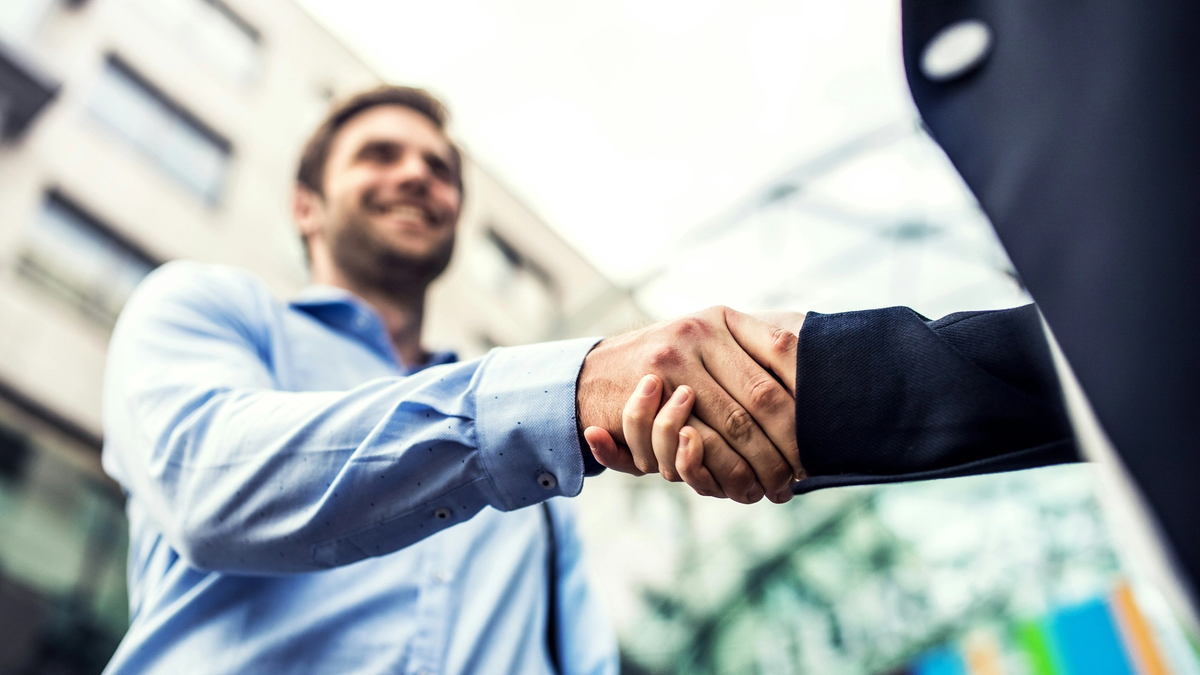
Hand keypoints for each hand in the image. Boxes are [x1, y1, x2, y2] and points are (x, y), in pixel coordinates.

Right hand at [577, 306, 800, 502]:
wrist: (590, 377)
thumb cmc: (663, 367)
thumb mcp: (705, 344)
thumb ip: (751, 351)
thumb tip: (822, 373)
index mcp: (722, 318)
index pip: (783, 352)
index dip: (806, 395)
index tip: (825, 429)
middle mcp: (698, 333)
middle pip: (762, 396)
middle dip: (788, 440)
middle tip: (805, 472)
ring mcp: (671, 362)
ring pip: (733, 424)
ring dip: (760, 463)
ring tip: (778, 487)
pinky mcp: (647, 396)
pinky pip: (695, 441)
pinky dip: (725, 469)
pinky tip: (743, 486)